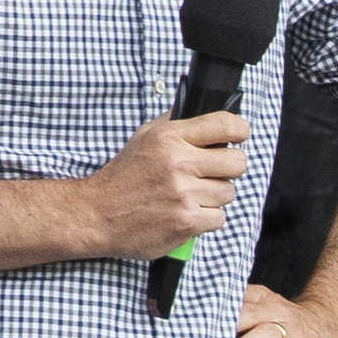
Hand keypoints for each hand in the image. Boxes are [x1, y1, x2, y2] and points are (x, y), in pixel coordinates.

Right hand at [77, 110, 247, 261]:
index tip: (239, 136)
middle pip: (237, 162)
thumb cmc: (123, 177)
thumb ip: (176, 125)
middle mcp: (179, 163)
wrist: (97, 214)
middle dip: (229, 168)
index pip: (225, 124)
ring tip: (190, 196)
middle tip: (213, 172)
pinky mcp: (186, 222)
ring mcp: (184, 194)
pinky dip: (206, 219)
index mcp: (170, 137)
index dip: (240, 130)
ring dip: (214, 196)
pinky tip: (186, 213)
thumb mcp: (144, 138)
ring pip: (228, 193)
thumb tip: (206, 115)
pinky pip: (219, 218)